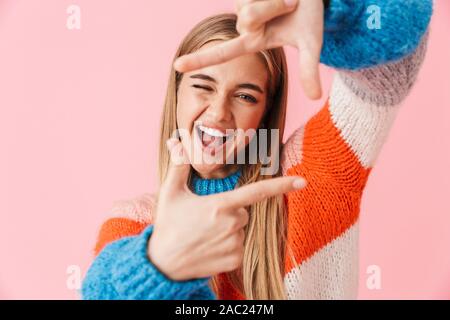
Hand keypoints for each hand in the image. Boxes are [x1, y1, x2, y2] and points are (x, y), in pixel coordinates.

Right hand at [148, 138, 306, 280]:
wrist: (163, 263)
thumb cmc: (168, 225)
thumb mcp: (170, 192)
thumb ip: (179, 165)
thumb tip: (176, 142)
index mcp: (220, 205)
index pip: (256, 192)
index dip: (281, 186)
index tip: (302, 182)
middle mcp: (231, 224)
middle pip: (243, 211)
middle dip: (229, 212)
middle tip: (205, 219)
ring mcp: (234, 244)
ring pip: (240, 230)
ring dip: (228, 230)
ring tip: (204, 235)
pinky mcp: (234, 260)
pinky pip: (239, 247)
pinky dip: (228, 247)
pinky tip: (209, 248)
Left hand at [174, 0, 323, 99]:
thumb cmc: (309, 14)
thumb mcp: (311, 42)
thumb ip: (308, 69)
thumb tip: (315, 97)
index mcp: (253, 41)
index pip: (223, 53)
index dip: (200, 60)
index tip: (177, 66)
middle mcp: (243, 23)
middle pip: (249, 18)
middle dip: (275, 7)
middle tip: (292, 3)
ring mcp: (242, 4)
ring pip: (250, 4)